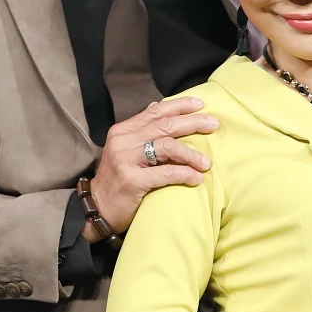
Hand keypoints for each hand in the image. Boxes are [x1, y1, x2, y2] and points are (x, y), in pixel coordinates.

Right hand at [90, 97, 219, 235]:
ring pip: (167, 147)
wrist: (97, 208)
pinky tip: (196, 179)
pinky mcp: (132, 181)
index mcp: (123, 130)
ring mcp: (126, 160)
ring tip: (206, 163)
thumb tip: (160, 109)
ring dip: (191, 153)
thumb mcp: (125, 149)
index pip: (155, 111)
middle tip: (213, 124)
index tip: (200, 104)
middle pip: (165, 126)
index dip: (179, 106)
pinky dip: (184, 174)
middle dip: (193, 122)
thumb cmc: (117, 179)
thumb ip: (141, 131)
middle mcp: (123, 141)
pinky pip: (165, 173)